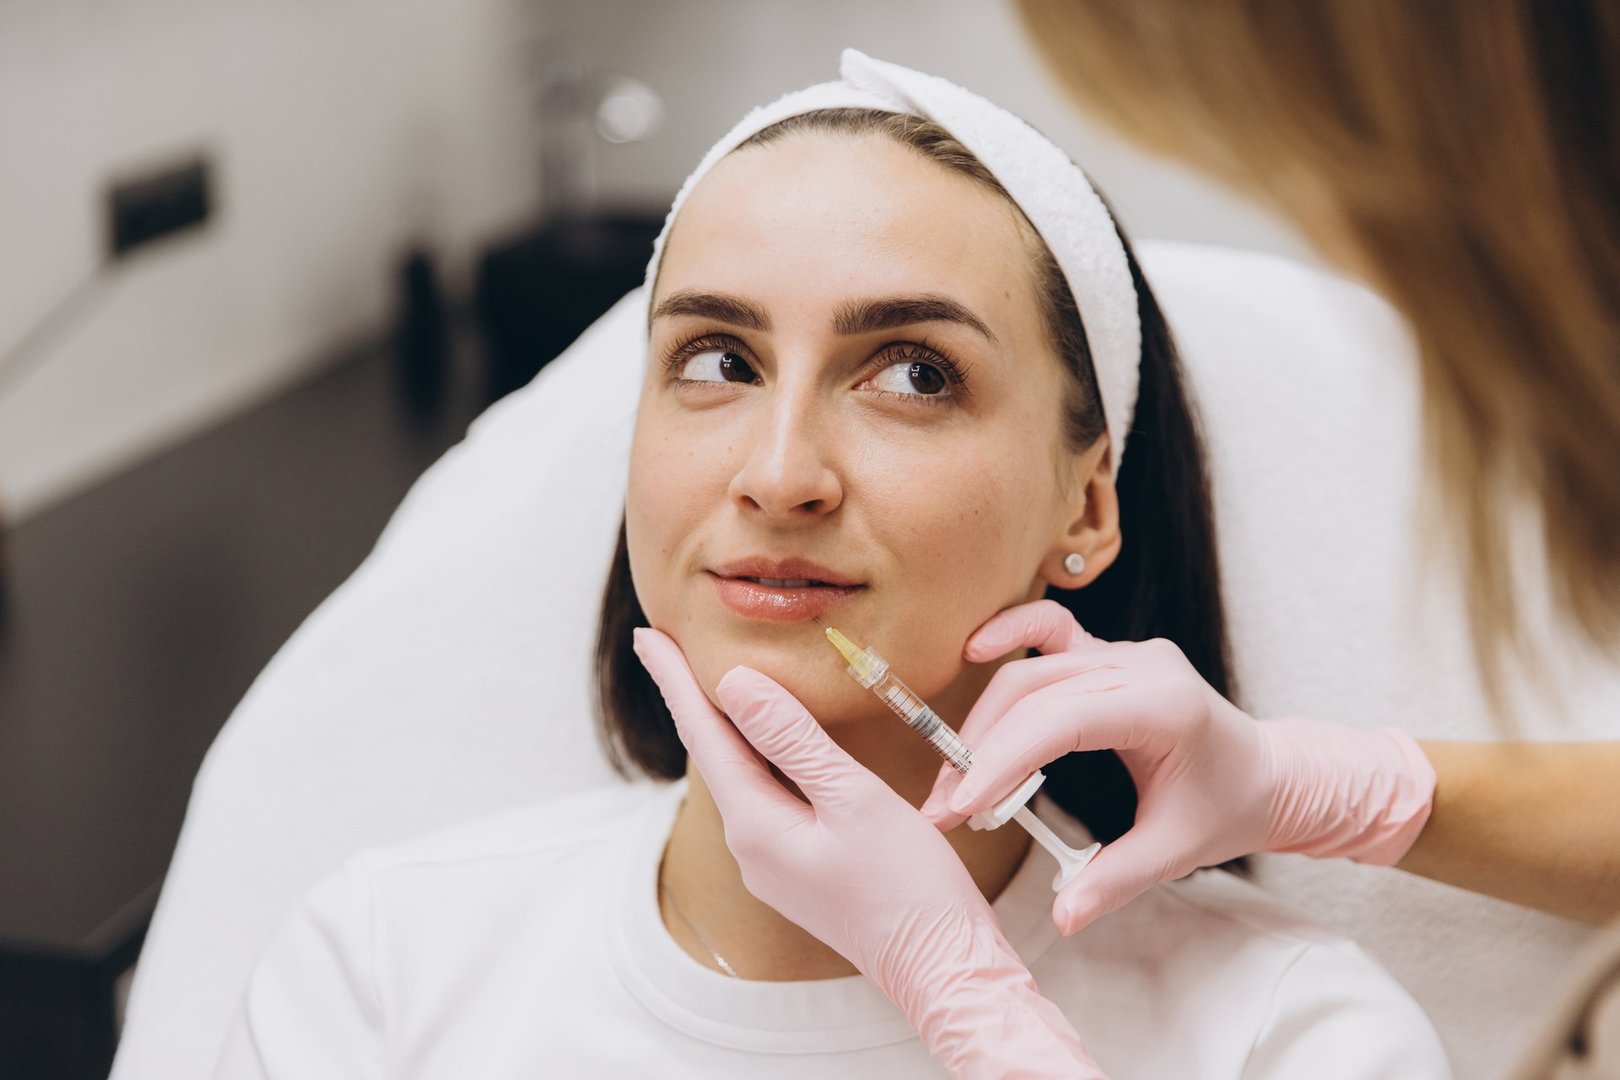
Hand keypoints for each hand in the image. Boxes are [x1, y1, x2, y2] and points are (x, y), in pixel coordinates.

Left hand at [632, 627, 1104, 1079]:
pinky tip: (766, 742)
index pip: (703, 734)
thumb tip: (734, 683)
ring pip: (740, 777)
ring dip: (725, 728)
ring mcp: (773, 864)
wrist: (942, 969)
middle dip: (693, 699)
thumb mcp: (854, 798)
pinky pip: (765, 798)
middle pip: (715, 754)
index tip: (646, 635)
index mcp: (755, 825)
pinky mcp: (800, 871)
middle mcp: (751, 847)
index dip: (676, 680)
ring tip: (709, 683)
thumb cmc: (908, 888)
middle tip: (669, 647)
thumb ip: (793, 739)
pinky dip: (757, 757)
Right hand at [922, 600, 1435, 934]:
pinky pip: (1052, 629)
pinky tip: (975, 651)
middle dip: (980, 750)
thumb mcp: (1176, 851)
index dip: (1001, 760)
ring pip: (1034, 668)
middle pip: (1035, 692)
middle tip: (945, 805)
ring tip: (954, 770)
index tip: (960, 804)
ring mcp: (1127, 652)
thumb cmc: (1228, 807)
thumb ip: (1115, 881)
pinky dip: (1011, 635)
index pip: (1060, 722)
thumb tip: (1063, 917)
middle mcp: (1143, 666)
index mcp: (1165, 706)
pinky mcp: (1112, 653)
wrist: (1268, 773)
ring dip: (985, 717)